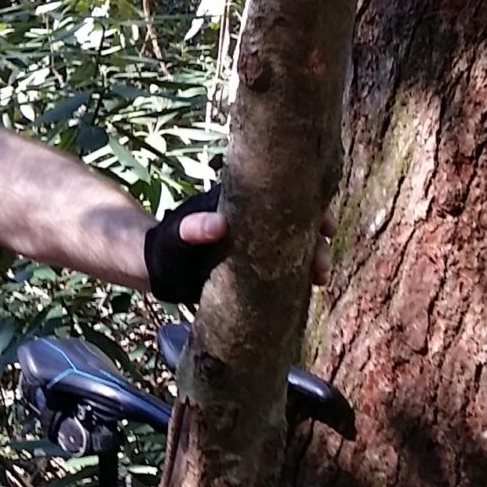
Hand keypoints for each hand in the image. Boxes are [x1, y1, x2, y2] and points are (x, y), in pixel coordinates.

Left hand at [143, 187, 335, 305]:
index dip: (311, 207)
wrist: (160, 272)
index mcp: (243, 204)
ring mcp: (260, 247)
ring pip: (296, 248)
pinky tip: (309, 289)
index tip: (326, 224)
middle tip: (322, 263)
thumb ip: (191, 229)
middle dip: (317, 240)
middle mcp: (258, 222)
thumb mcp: (176, 236)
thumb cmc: (167, 246)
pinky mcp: (258, 271)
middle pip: (298, 224)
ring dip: (313, 260)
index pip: (284, 197)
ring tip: (319, 279)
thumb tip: (218, 225)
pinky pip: (286, 271)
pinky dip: (300, 278)